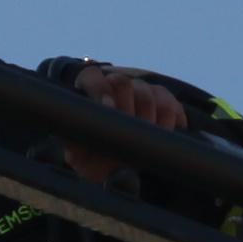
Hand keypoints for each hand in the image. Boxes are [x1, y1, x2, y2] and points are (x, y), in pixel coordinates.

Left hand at [62, 61, 186, 185]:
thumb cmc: (97, 158)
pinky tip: (166, 133)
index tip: (109, 109)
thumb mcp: (81, 157)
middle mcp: (115, 85)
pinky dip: (170, 119)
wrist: (123, 164)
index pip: (92, 77)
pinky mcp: (163, 98)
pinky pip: (170, 101)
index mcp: (90, 93)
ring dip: (149, 118)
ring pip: (148, 92)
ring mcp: (140, 89)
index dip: (100, 90)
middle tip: (130, 131)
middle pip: (123, 83)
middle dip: (127, 108)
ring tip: (146, 138)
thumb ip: (75, 149)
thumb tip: (73, 147)